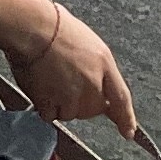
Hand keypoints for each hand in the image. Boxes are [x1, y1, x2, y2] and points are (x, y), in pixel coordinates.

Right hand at [18, 3, 135, 132]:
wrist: (32, 29)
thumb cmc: (54, 27)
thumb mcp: (88, 43)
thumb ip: (96, 67)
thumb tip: (96, 83)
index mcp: (104, 64)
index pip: (121, 98)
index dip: (126, 118)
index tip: (128, 132)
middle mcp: (92, 82)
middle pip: (93, 110)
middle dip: (81, 104)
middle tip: (64, 84)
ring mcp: (72, 94)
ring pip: (70, 114)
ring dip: (60, 104)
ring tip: (49, 79)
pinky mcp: (53, 103)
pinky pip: (51, 116)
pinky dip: (44, 106)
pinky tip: (40, 86)